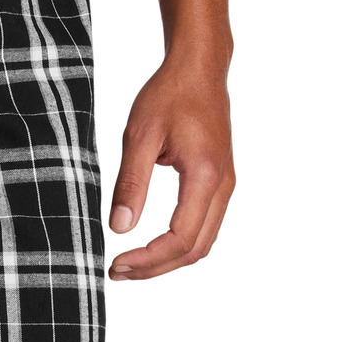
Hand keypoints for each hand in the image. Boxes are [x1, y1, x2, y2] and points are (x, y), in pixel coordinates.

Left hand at [108, 52, 233, 279]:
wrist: (200, 68)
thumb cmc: (170, 94)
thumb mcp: (140, 135)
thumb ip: (131, 184)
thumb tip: (119, 228)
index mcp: (205, 176)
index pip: (180, 238)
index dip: (147, 259)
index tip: (116, 264)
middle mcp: (223, 186)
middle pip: (194, 250)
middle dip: (155, 268)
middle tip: (116, 273)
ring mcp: (225, 186)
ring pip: (202, 243)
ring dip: (167, 261)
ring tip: (129, 265)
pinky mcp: (220, 183)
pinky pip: (204, 228)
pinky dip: (178, 246)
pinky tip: (151, 247)